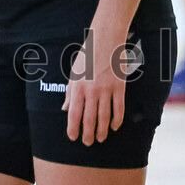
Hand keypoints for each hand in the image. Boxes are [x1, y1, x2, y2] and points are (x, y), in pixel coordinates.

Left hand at [62, 29, 127, 144]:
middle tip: (88, 143)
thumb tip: (65, 109)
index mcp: (77, 86)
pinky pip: (119, 110)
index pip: (74, 113)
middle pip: (89, 119)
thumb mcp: (74, 73)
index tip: (73, 138)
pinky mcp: (119, 88)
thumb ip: (70, 92)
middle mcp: (91, 90)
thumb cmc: (87, 56)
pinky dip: (117, 121)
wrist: (105, 41)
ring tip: (100, 139)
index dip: (73, 128)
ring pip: (104, 117)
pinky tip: (114, 127)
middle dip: (88, 134)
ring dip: (102, 131)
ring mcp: (106, 90)